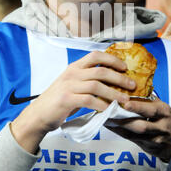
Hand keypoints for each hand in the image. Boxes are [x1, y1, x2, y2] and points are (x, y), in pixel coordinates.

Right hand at [10, 51, 135, 152]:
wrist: (38, 114)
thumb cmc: (58, 101)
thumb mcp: (72, 84)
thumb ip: (87, 80)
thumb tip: (112, 82)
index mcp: (74, 67)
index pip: (95, 55)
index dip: (112, 59)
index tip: (125, 67)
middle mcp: (72, 73)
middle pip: (100, 70)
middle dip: (119, 78)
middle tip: (132, 85)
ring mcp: (68, 86)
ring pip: (97, 85)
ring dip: (114, 93)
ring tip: (125, 100)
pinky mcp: (66, 100)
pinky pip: (89, 100)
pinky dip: (102, 105)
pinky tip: (109, 110)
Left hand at [105, 99, 170, 161]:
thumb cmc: (168, 119)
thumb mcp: (162, 107)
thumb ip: (149, 99)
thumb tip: (131, 83)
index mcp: (164, 112)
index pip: (151, 110)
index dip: (138, 107)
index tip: (125, 103)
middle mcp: (161, 126)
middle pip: (142, 125)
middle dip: (124, 120)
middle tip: (109, 113)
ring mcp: (156, 139)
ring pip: (135, 135)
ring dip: (119, 127)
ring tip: (106, 119)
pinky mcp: (150, 148)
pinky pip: (132, 140)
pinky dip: (120, 133)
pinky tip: (110, 127)